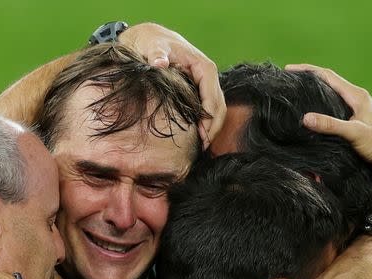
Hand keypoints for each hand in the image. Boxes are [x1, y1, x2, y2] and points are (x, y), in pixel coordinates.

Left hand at [120, 23, 225, 148]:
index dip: (209, 118)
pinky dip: (206, 123)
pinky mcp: (198, 90)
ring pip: (216, 109)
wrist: (152, 38)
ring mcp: (205, 84)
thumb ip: (156, 55)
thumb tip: (159, 63)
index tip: (203, 135)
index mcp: (204, 67)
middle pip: (219, 106)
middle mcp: (209, 76)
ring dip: (211, 128)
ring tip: (202, 146)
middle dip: (213, 127)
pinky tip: (198, 137)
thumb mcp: (154, 46)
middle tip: (203, 147)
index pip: (213, 96)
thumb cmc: (154, 42)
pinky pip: (207, 108)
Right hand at [285, 64, 371, 179]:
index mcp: (356, 96)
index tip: (289, 70)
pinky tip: (312, 124)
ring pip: (330, 102)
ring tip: (296, 102)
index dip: (308, 71)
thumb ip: (330, 125)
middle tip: (289, 85)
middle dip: (308, 83)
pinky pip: (333, 116)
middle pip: (327, 86)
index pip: (328, 76)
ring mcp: (355, 114)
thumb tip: (306, 118)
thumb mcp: (354, 133)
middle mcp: (355, 102)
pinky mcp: (355, 127)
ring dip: (314, 100)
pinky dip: (321, 115)